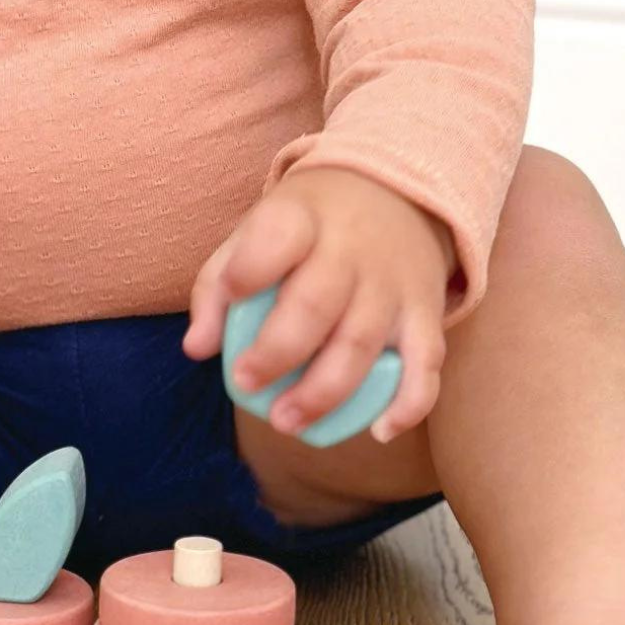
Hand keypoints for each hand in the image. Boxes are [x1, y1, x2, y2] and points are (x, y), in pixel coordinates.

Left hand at [183, 166, 454, 442]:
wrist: (399, 192)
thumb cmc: (309, 225)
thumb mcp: (258, 230)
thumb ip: (218, 284)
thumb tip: (197, 348)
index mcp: (302, 219)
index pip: (278, 237)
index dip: (251, 269)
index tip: (233, 294)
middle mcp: (351, 250)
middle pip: (316, 305)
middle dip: (278, 353)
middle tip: (247, 385)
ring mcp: (392, 284)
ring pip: (362, 343)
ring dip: (324, 392)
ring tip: (286, 421)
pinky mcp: (426, 312)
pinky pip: (426, 362)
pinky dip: (410, 402)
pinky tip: (380, 431)